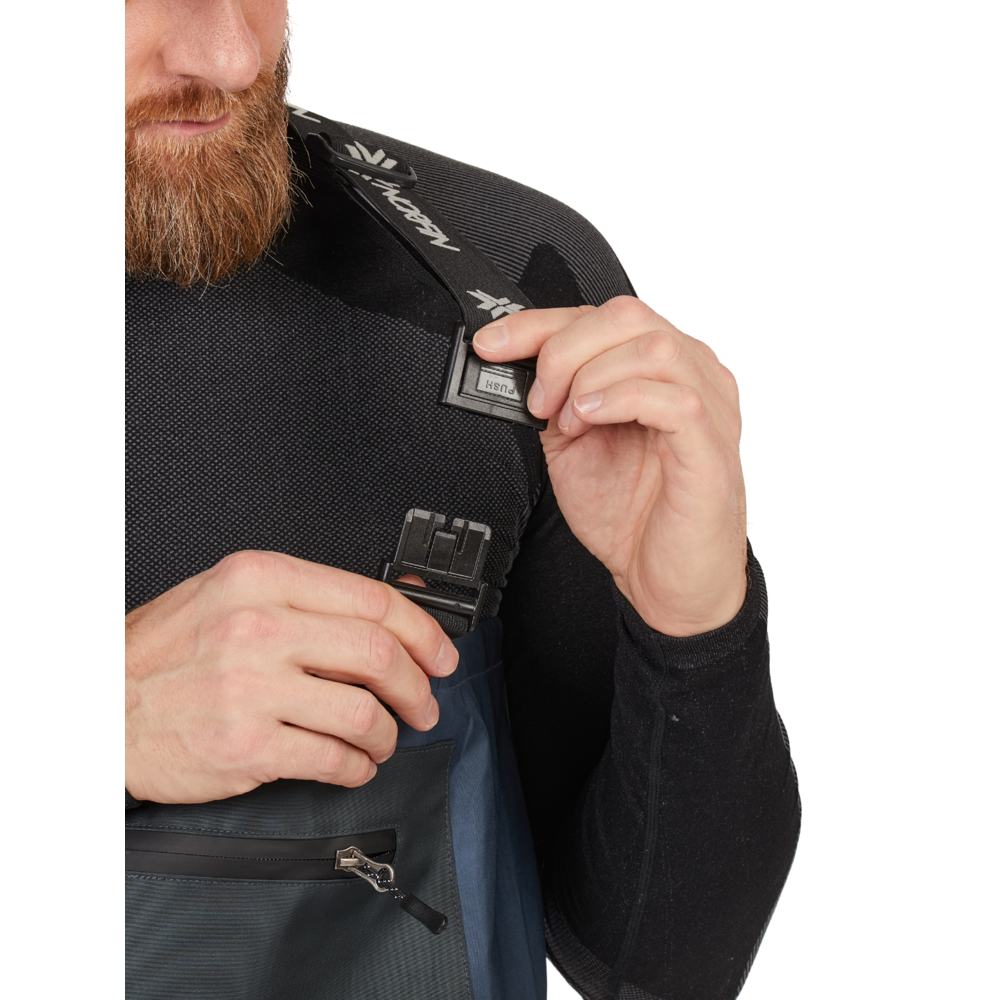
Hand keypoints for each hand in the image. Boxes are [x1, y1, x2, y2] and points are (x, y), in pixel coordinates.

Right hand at [125, 551, 457, 803]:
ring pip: (363, 711)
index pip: (372, 599)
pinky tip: (355, 763)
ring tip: (385, 738)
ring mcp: (251, 687)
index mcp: (261, 579)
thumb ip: (306, 600)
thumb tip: (391, 615)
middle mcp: (258, 626)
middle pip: (379, 654)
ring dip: (389, 732)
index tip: (439, 653)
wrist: (99, 704)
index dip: (423, 631)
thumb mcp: (231, 594)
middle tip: (425, 702)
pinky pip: (332, 759)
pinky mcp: (245, 745)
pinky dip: (358, 766)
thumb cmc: (165, 652)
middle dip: (418, 686)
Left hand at [473, 296, 745, 636]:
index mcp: (662, 368)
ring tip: (569, 421)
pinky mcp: (712, 445)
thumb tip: (514, 368)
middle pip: (625, 315)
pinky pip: (673, 398)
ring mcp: (710, 407)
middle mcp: (693, 375)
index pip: (601, 316)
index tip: (492, 344)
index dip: (539, 323)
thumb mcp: (574, 446)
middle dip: (562, 350)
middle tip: (538, 401)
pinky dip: (619, 400)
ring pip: (651, 346)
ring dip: (590, 377)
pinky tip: (591, 422)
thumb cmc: (635, 516)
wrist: (669, 583)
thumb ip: (555, 401)